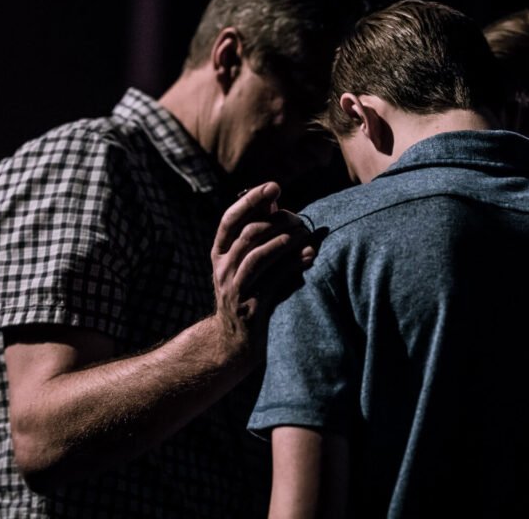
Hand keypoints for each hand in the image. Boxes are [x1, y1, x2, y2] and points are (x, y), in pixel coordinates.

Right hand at [211, 182, 316, 340]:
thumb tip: (274, 202)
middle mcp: (222, 269)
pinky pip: (273, 281)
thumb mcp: (246, 263)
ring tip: (306, 234)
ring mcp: (235, 289)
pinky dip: (293, 265)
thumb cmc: (249, 292)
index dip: (251, 200)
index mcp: (219, 253)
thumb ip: (257, 234)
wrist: (235, 342)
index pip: (230, 219)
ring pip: (258, 256)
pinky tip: (309, 256)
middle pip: (248, 235)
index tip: (274, 186)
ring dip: (285, 241)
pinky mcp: (252, 308)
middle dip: (277, 222)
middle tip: (300, 219)